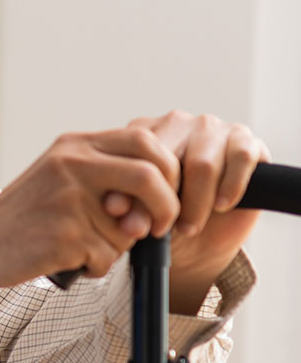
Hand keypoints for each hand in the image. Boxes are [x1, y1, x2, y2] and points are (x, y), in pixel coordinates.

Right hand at [0, 125, 185, 287]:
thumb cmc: (27, 214)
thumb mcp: (63, 177)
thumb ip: (110, 177)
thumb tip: (166, 201)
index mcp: (75, 145)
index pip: (146, 141)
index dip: (169, 170)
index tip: (166, 197)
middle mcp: (72, 164)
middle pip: (151, 176)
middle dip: (167, 207)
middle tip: (157, 228)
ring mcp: (67, 198)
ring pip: (131, 227)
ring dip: (119, 246)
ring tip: (83, 244)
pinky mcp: (64, 234)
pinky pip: (108, 256)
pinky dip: (97, 266)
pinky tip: (69, 259)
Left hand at [117, 110, 266, 307]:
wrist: (199, 240)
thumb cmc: (160, 220)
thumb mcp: (139, 215)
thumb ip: (128, 207)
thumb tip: (116, 208)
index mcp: (142, 131)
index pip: (138, 155)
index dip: (136, 193)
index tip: (132, 224)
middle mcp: (177, 122)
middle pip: (169, 160)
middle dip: (166, 202)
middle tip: (163, 230)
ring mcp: (212, 128)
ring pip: (203, 164)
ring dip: (197, 203)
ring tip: (188, 227)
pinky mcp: (246, 140)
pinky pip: (241, 157)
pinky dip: (231, 186)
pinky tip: (222, 206)